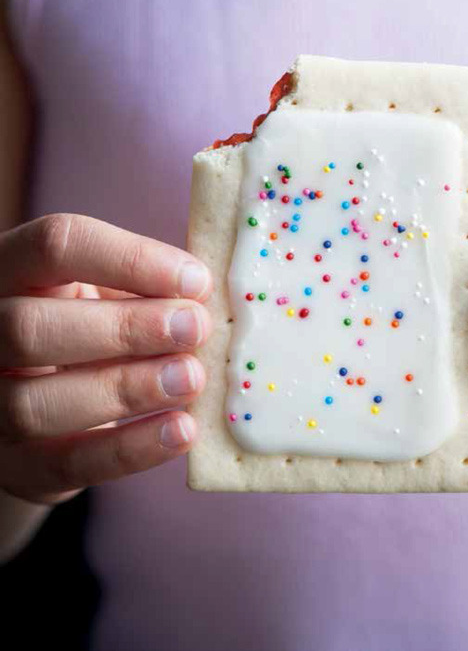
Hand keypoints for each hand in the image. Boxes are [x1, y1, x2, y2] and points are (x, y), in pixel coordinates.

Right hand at [0, 214, 212, 503]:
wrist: (51, 404)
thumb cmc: (89, 327)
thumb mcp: (106, 292)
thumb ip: (145, 286)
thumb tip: (205, 293)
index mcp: (12, 270)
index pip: (54, 245)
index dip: (129, 259)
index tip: (195, 279)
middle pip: (30, 327)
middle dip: (124, 328)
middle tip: (195, 328)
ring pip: (35, 403)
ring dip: (126, 389)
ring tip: (192, 378)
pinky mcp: (14, 466)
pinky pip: (65, 463)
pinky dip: (130, 449)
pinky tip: (181, 430)